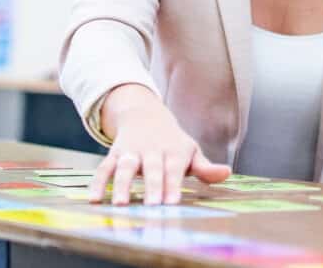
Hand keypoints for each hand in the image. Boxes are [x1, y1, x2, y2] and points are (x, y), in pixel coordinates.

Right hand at [90, 85, 229, 205]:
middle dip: (152, 186)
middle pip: (151, 168)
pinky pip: (104, 167)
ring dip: (122, 185)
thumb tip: (227, 173)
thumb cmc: (173, 142)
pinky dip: (98, 182)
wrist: (145, 114)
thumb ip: (205, 168)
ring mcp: (131, 151)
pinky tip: (95, 198)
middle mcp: (151, 150)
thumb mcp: (190, 150)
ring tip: (121, 204)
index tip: (172, 203)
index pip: (174, 168)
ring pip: (125, 167)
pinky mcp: (115, 154)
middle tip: (152, 206)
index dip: (173, 184)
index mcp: (174, 150)